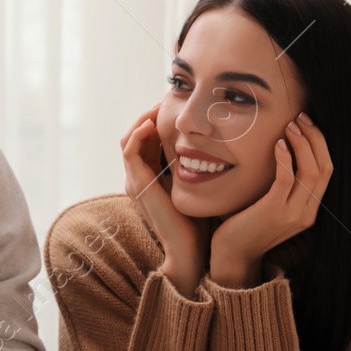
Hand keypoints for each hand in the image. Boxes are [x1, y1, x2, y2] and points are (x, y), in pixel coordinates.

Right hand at [121, 104, 207, 295]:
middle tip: (169, 99)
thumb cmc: (200, 223)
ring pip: (130, 138)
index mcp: (151, 178)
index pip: (148, 139)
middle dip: (151, 114)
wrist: (191, 252)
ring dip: (144, 118)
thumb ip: (201, 167)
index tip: (179, 106)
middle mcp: (138, 178)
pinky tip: (155, 122)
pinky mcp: (137, 184)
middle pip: (137, 135)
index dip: (160, 119)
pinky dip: (139, 132)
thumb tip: (220, 145)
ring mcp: (135, 181)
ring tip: (161, 105)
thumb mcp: (201, 187)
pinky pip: (130, 150)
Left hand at [210, 112, 332, 287]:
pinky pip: (287, 179)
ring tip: (289, 126)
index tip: (307, 124)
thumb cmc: (247, 225)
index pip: (328, 170)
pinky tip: (278, 144)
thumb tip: (286, 152)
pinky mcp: (273, 211)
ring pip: (311, 171)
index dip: (321, 144)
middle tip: (300, 118)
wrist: (232, 255)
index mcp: (310, 210)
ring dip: (302, 143)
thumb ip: (286, 186)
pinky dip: (286, 158)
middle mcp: (306, 213)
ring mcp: (292, 214)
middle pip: (325, 167)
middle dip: (315, 138)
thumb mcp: (274, 205)